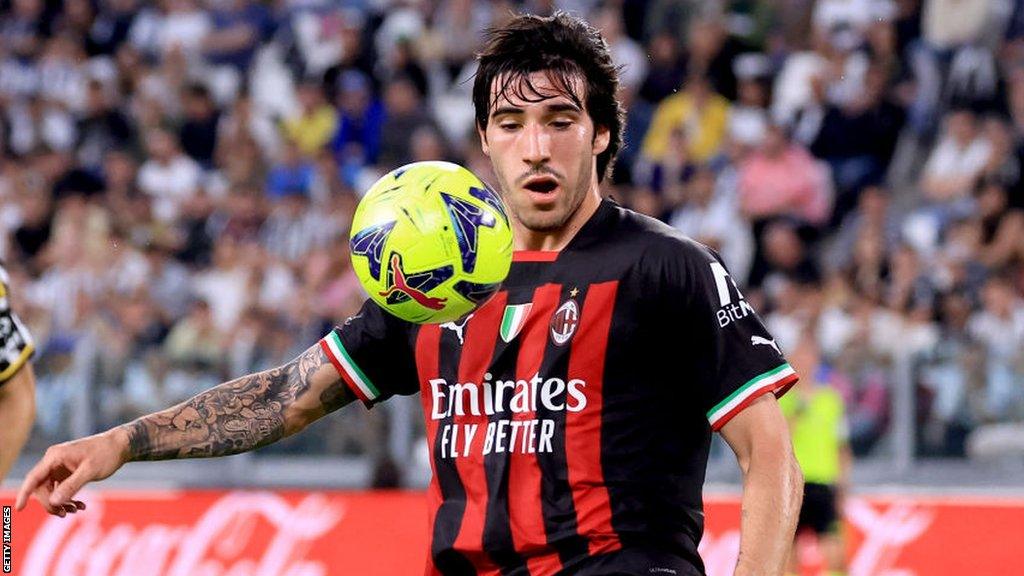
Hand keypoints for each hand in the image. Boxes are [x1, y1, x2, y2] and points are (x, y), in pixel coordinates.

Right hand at [15, 428, 129, 515]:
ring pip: (51, 491)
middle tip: (66, 514)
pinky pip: (60, 490)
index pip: (33, 478)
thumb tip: (53, 503)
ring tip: (77, 510)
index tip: (19, 508)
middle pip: (41, 488)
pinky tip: (80, 506)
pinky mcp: (67, 472)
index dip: (24, 494)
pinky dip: (68, 499)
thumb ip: (71, 486)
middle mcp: (54, 461)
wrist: (121, 446)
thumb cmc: (106, 454)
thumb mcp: (90, 471)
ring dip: (60, 503)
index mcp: (55, 456)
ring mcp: (60, 467)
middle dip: (51, 503)